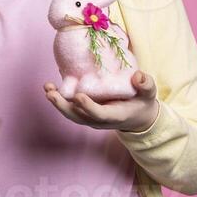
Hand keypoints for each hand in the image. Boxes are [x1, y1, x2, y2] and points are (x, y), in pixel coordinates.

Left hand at [44, 70, 159, 132]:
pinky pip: (70, 108)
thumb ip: (146, 85)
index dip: (88, 107)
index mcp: (115, 116)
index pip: (100, 114)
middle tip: (51, 94)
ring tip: (47, 88)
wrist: (138, 117)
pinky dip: (60, 99)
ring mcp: (91, 118)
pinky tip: (51, 87)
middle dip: (63, 106)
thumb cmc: (142, 102)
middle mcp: (100, 120)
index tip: (79, 96)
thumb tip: (138, 76)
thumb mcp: (149, 93)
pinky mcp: (85, 112)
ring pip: (71, 114)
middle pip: (78, 117)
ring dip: (57, 102)